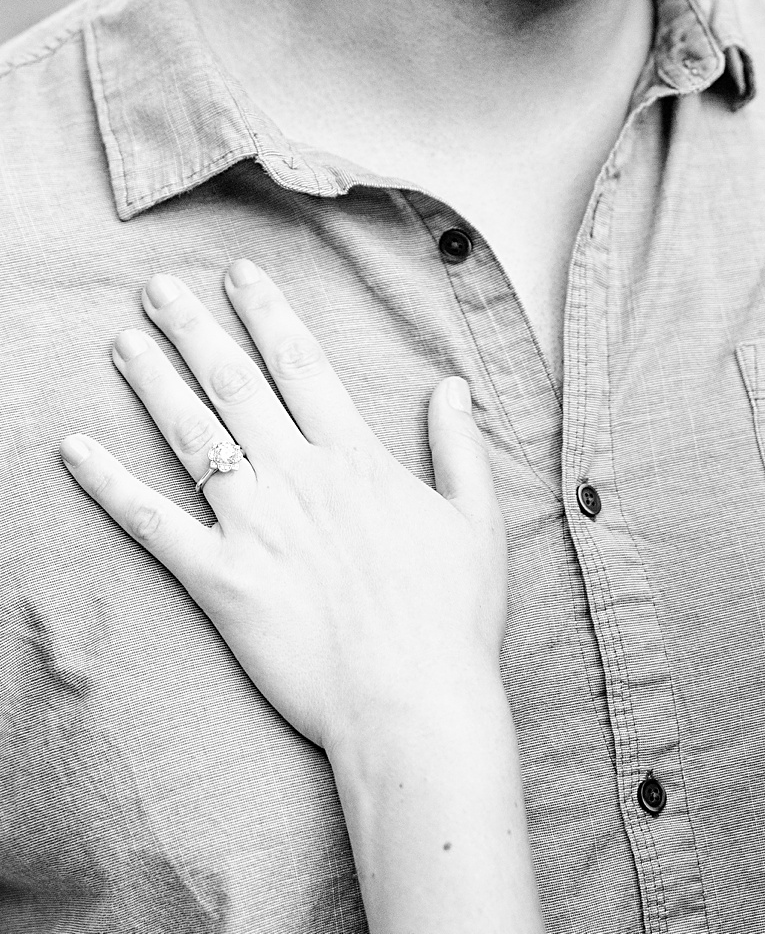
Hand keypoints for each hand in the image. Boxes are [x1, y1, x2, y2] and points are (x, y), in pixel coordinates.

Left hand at [60, 261, 507, 753]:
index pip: (302, 363)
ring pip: (194, 437)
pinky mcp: (221, 583)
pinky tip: (75, 451)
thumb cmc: (453, 618)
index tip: (239, 273)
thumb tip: (451, 384)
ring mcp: (255, 528)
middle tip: (159, 288)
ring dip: (154, 384)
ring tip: (123, 341)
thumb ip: (457, 444)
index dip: (267, 312)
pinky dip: (110, 486)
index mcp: (356, 460)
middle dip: (195, 329)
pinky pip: (154, 525)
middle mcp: (299, 479)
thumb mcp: (476, 518)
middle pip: (236, 384)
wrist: (413, 705)